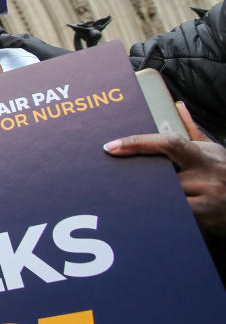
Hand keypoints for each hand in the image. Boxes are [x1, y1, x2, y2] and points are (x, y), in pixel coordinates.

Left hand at [105, 102, 225, 235]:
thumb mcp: (214, 152)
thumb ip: (192, 132)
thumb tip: (176, 108)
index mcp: (205, 154)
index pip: (168, 142)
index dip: (137, 143)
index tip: (111, 146)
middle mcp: (208, 172)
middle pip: (160, 173)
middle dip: (143, 177)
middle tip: (120, 179)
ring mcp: (208, 195)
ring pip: (164, 194)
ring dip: (151, 195)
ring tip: (136, 198)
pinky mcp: (205, 216)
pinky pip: (173, 212)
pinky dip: (163, 211)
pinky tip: (152, 213)